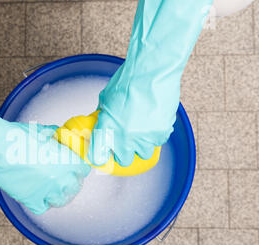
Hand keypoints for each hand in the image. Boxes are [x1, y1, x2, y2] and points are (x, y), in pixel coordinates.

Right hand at [0, 121, 90, 213]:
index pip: (84, 169)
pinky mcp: (31, 200)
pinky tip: (37, 194)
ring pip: (61, 200)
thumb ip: (58, 138)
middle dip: (70, 181)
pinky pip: (42, 207)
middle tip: (61, 177)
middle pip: (75, 187)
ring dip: (58, 194)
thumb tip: (61, 138)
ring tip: (51, 188)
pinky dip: (40, 203)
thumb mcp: (45, 132)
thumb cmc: (19, 137)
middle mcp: (62, 179)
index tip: (74, 167)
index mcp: (68, 162)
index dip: (78, 167)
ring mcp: (47, 192)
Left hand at [87, 0, 211, 166]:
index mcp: (106, 128)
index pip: (98, 156)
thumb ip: (103, 115)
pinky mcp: (160, 133)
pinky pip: (158, 141)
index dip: (100, 157)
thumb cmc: (129, 80)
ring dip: (142, 143)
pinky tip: (154, 119)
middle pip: (124, 160)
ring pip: (144, 152)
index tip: (103, 154)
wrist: (152, 70)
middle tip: (126, 141)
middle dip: (125, 153)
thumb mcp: (106, 99)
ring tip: (143, 127)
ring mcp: (143, 137)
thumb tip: (101, 123)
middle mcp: (123, 137)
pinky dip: (157, 133)